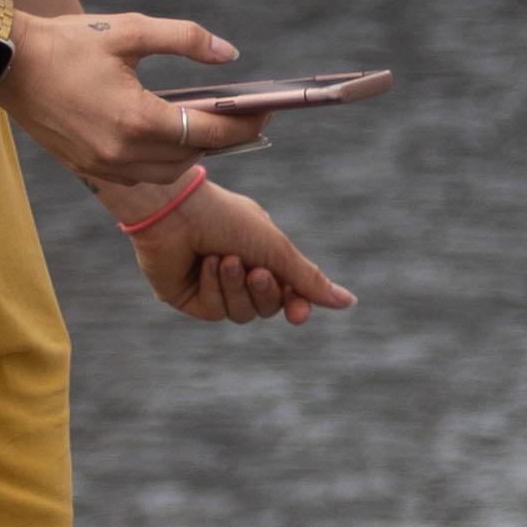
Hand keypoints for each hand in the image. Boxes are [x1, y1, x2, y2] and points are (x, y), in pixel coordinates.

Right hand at [0, 10, 263, 191]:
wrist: (5, 63)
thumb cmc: (67, 42)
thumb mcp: (131, 30)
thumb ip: (186, 39)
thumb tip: (228, 54)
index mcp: (137, 119)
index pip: (209, 132)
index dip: (244, 123)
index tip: (266, 109)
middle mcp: (122, 153)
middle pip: (194, 157)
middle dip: (223, 138)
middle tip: (242, 114)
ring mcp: (103, 166)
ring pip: (168, 172)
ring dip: (193, 152)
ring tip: (208, 123)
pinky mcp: (88, 168)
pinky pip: (139, 174)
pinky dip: (161, 159)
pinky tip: (167, 134)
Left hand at [116, 180, 349, 324]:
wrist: (177, 211)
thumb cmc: (227, 219)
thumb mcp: (275, 248)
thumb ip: (308, 278)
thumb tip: (349, 302)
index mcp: (261, 255)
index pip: (288, 293)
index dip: (295, 305)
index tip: (299, 315)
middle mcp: (239, 273)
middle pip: (267, 307)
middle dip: (264, 292)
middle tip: (256, 271)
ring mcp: (214, 287)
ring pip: (241, 313)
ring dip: (236, 287)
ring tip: (225, 258)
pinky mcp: (190, 297)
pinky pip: (214, 310)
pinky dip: (213, 287)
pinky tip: (204, 262)